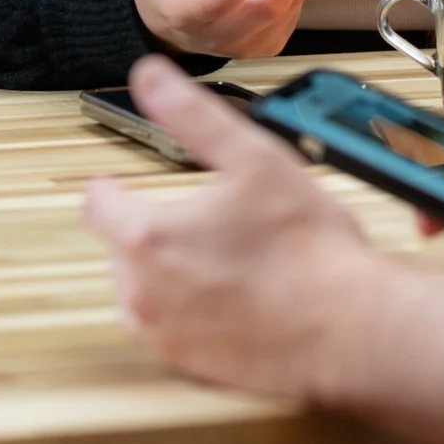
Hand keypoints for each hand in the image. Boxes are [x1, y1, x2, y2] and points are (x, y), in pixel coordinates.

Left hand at [84, 55, 370, 393]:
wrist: (346, 328)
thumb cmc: (307, 247)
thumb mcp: (254, 158)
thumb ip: (193, 115)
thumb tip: (149, 77)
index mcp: (146, 235)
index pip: (97, 202)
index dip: (117, 186)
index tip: (134, 184)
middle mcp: (140, 291)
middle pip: (120, 246)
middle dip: (151, 228)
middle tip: (205, 219)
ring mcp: (162, 334)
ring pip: (141, 291)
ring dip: (165, 273)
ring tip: (221, 259)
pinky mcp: (186, 366)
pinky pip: (168, 330)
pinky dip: (188, 312)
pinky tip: (232, 298)